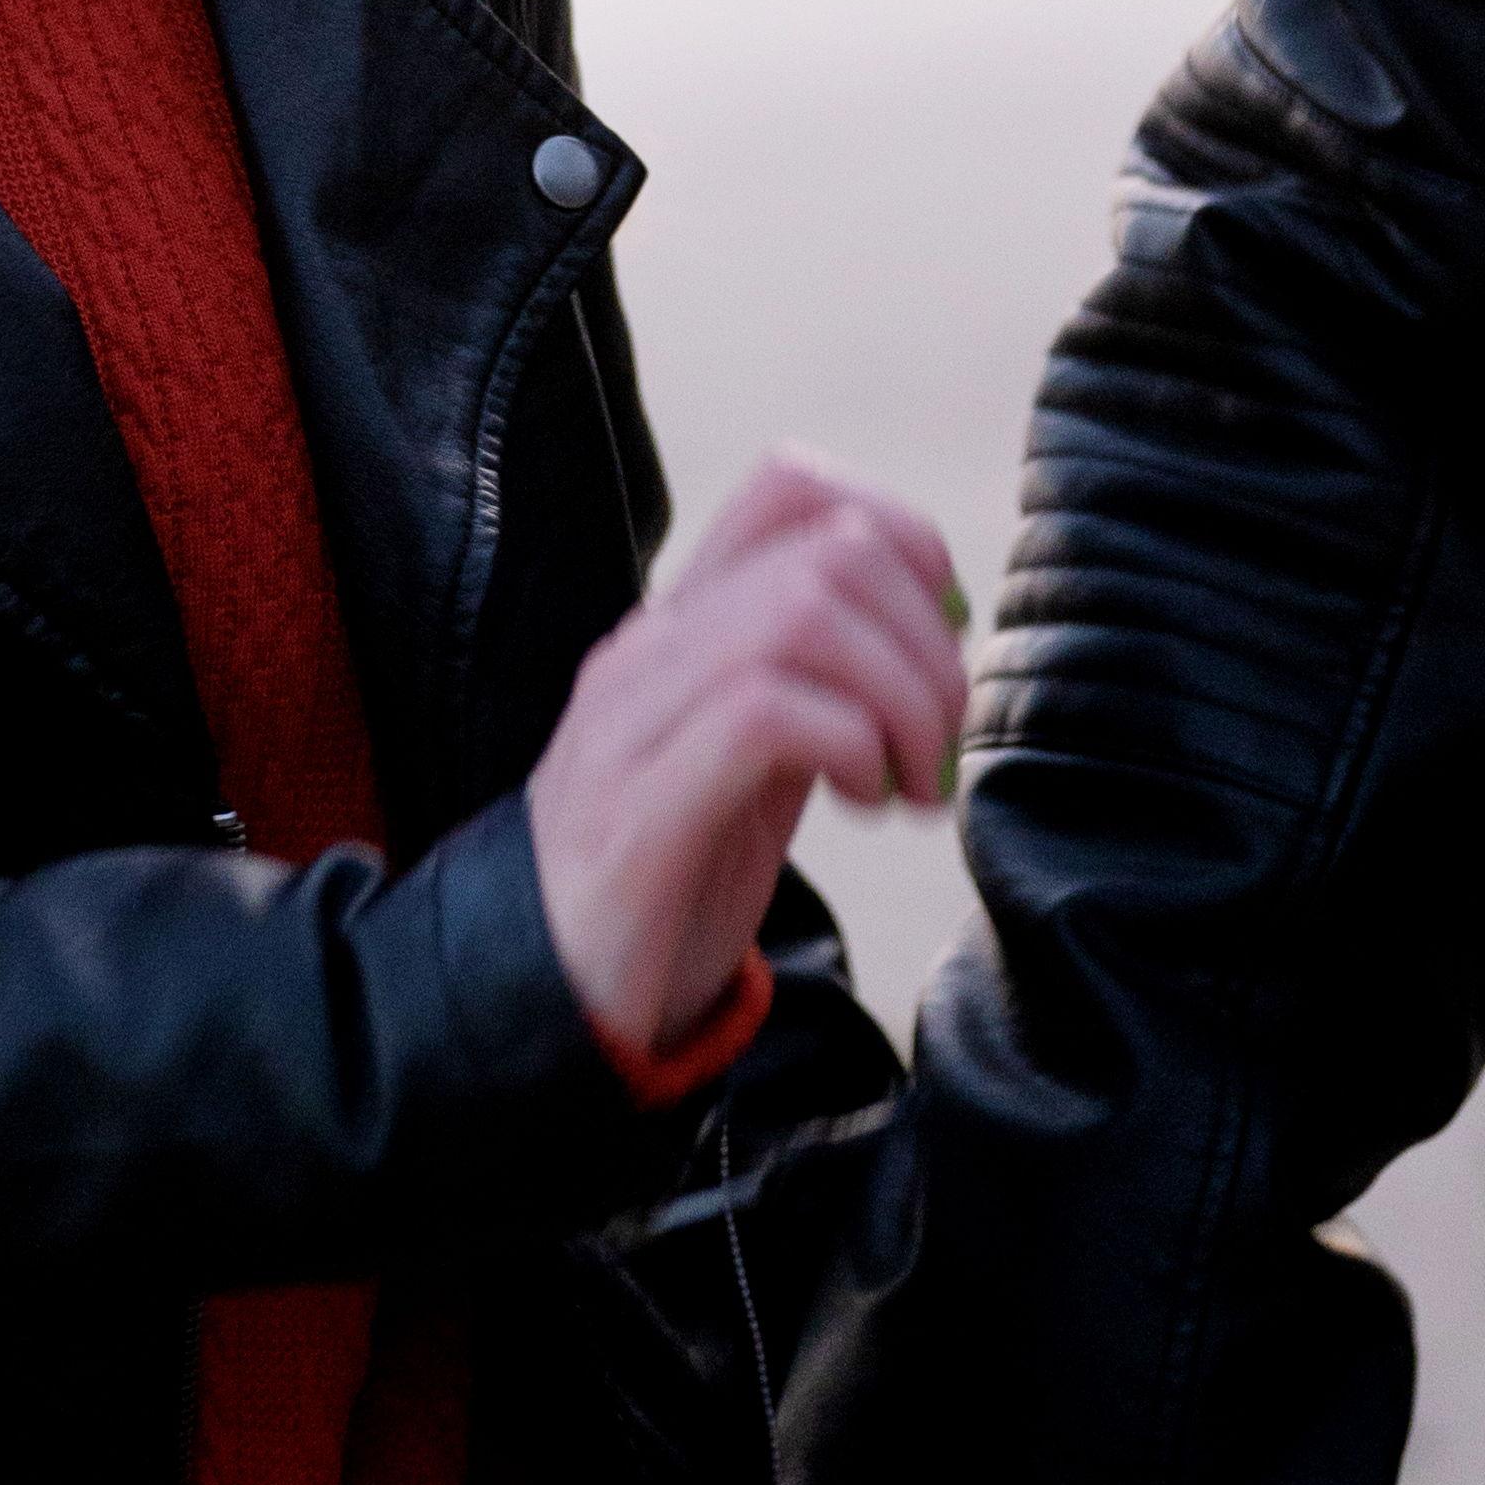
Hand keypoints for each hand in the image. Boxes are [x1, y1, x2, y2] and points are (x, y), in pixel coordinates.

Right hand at [521, 449, 968, 1059]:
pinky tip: (863, 803)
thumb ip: (812, 689)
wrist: (541, 997)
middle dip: (924, 642)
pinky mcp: (636, 811)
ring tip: (912, 785)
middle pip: (823, 550)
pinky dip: (849, 744)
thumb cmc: (664, 882)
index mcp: (679, 626)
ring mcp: (631, 721)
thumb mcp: (750, 763)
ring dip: (900, 697)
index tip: (943, 638)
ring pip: (801, 615)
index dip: (899, 534)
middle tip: (939, 743)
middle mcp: (648, 649)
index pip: (787, 488)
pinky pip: (761, 712)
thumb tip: (935, 641)